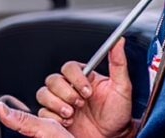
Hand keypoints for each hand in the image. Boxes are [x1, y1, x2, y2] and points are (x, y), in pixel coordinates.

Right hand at [0, 39, 133, 137]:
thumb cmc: (117, 114)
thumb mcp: (122, 88)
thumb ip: (119, 64)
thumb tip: (119, 41)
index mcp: (83, 77)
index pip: (69, 67)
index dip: (76, 78)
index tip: (88, 91)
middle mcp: (69, 87)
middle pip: (52, 79)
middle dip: (66, 92)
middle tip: (80, 103)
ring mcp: (60, 102)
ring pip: (44, 93)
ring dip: (57, 104)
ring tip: (72, 113)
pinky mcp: (54, 117)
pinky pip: (42, 112)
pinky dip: (54, 117)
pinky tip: (68, 121)